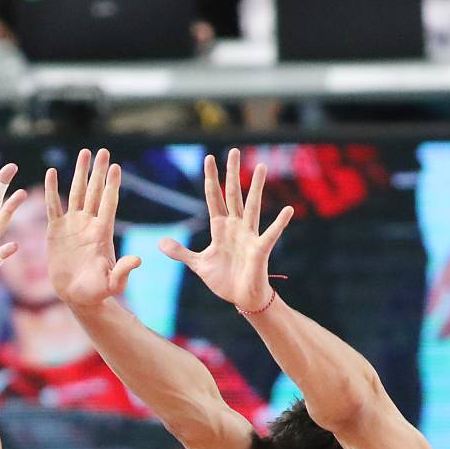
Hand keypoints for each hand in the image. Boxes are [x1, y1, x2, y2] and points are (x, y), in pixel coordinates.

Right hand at [47, 148, 143, 312]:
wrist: (77, 297)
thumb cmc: (98, 292)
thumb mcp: (113, 284)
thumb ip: (124, 271)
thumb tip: (137, 260)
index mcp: (103, 233)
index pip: (109, 204)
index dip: (112, 186)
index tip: (116, 167)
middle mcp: (89, 224)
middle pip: (94, 192)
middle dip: (98, 171)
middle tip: (103, 151)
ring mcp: (72, 225)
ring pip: (76, 193)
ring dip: (79, 173)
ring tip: (84, 153)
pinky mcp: (56, 231)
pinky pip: (53, 206)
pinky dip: (51, 190)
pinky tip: (51, 173)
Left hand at [158, 149, 291, 311]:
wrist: (241, 297)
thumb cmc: (224, 279)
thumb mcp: (198, 264)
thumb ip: (180, 252)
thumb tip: (160, 243)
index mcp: (220, 228)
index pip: (214, 198)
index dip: (210, 179)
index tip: (208, 158)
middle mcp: (236, 226)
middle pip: (233, 195)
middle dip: (232, 174)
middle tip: (233, 151)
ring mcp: (249, 236)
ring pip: (252, 207)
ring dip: (256, 188)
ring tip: (261, 167)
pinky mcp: (260, 249)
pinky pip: (270, 234)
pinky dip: (280, 223)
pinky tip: (289, 210)